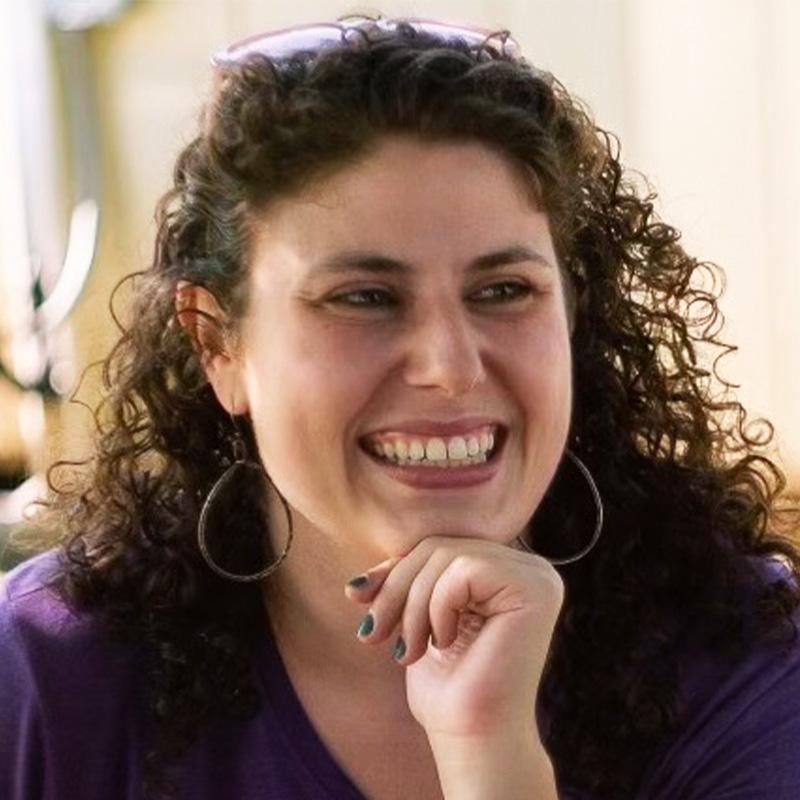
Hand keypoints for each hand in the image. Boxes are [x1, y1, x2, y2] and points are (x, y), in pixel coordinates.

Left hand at [343, 536, 563, 741]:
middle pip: (441, 546)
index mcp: (507, 571)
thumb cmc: (448, 688)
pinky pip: (464, 569)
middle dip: (397, 588)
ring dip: (413, 604)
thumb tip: (355, 582)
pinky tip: (445, 641)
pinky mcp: (534, 589)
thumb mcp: (417, 621)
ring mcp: (536, 577)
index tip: (355, 595)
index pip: (440, 547)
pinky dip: (438, 606)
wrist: (472, 739)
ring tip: (409, 649)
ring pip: (447, 554)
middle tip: (373, 633)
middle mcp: (530, 568)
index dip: (395, 569)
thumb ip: (408, 584)